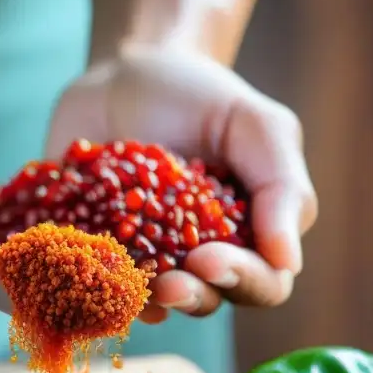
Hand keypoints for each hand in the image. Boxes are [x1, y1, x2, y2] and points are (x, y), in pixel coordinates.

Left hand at [46, 45, 316, 323]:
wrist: (127, 69)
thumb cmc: (203, 96)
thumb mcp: (257, 125)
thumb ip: (281, 187)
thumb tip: (287, 260)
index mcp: (249, 235)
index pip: (263, 282)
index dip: (242, 279)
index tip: (210, 260)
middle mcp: (198, 258)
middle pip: (208, 300)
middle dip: (191, 297)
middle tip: (169, 284)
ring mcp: (144, 258)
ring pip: (151, 302)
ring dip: (143, 301)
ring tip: (129, 284)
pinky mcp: (94, 249)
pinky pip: (94, 282)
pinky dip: (91, 284)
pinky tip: (85, 278)